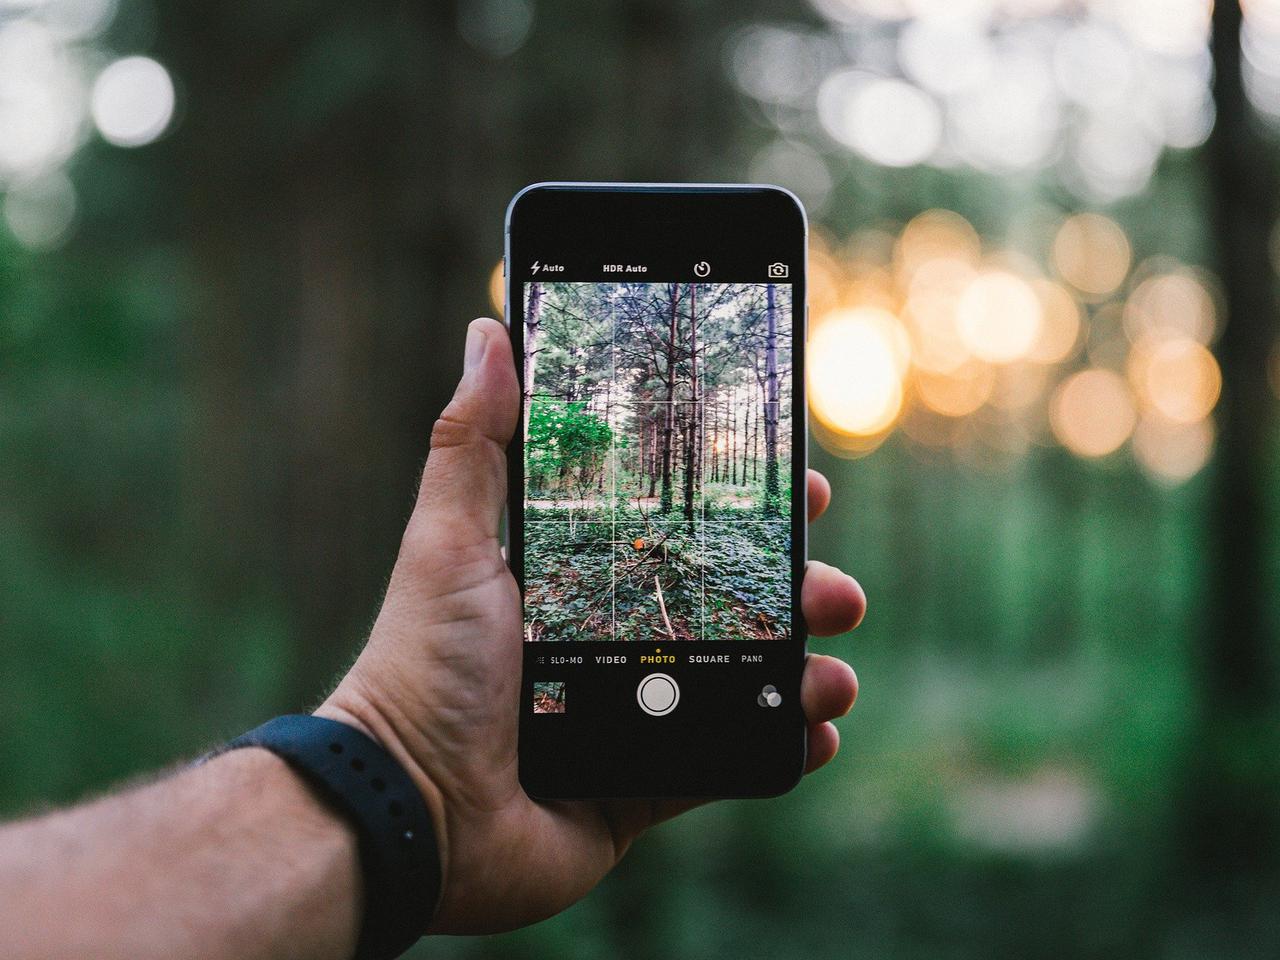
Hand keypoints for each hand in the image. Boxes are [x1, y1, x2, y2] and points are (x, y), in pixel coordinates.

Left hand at [318, 318, 865, 933]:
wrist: (411, 808)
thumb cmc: (423, 666)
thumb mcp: (450, 541)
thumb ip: (474, 442)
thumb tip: (490, 333)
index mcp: (580, 580)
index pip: (681, 528)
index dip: (745, 511)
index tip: (803, 489)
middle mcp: (614, 642)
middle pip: (730, 601)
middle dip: (796, 589)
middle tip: (836, 589)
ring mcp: (635, 715)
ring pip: (745, 681)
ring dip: (806, 670)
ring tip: (835, 672)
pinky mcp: (643, 786)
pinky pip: (730, 763)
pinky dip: (781, 748)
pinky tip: (817, 733)